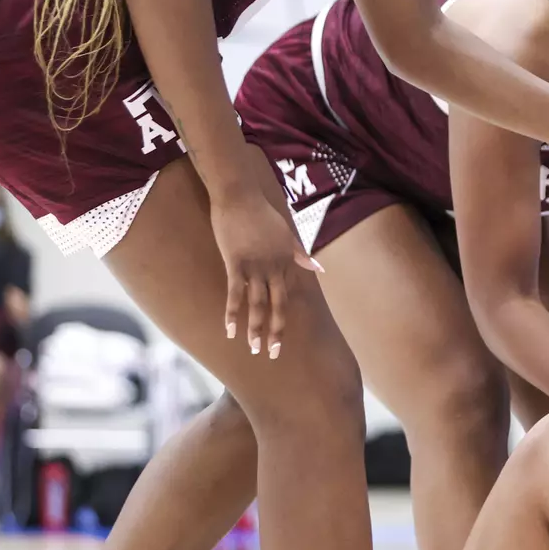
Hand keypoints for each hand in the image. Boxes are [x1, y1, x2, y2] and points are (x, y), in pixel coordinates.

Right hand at [212, 190, 322, 359]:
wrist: (240, 195)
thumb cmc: (261, 212)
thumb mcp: (287, 233)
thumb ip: (301, 254)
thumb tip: (319, 268)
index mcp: (287, 261)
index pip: (288, 295)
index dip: (284, 316)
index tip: (283, 335)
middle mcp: (274, 268)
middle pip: (277, 305)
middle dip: (276, 331)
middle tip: (274, 354)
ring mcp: (255, 267)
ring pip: (257, 305)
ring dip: (255, 329)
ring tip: (254, 349)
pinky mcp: (236, 264)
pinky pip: (235, 294)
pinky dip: (232, 314)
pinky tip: (230, 331)